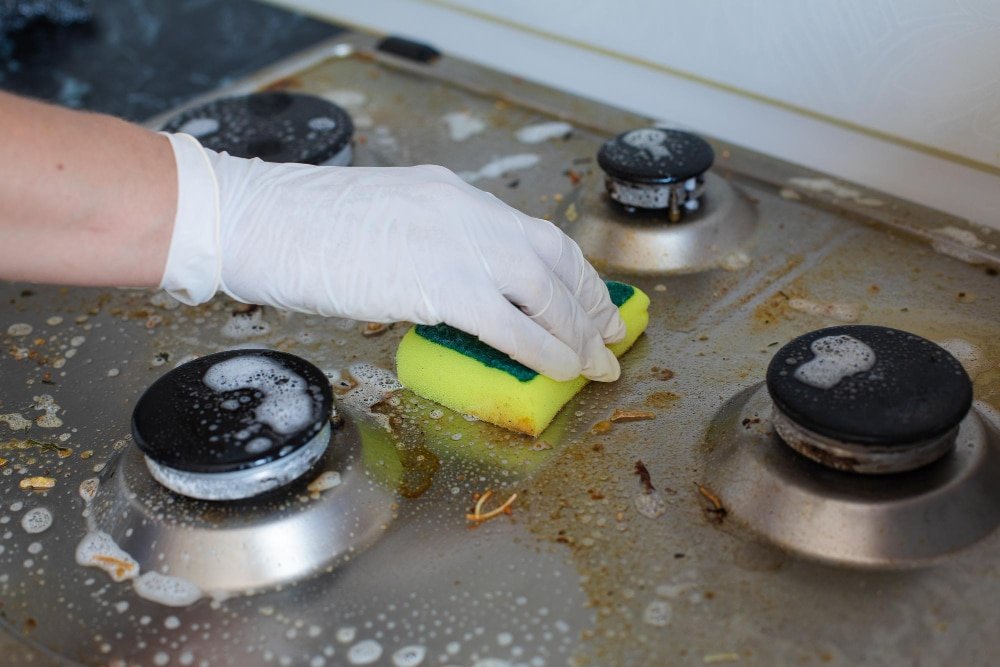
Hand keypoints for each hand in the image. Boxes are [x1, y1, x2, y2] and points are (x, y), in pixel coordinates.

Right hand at [160, 133, 625, 380]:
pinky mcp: (438, 282)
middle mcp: (464, 210)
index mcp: (451, 195)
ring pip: (542, 288)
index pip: (531, 232)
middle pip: (551, 255)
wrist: (257, 220)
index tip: (589, 301)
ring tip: (593, 364)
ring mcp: (453, 242)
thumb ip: (427, 245)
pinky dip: (541, 349)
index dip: (570, 271)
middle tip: (610, 336)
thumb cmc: (301, 228)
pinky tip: (560, 370)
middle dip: (589, 301)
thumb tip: (456, 291)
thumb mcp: (382, 222)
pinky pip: (508, 323)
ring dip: (575, 330)